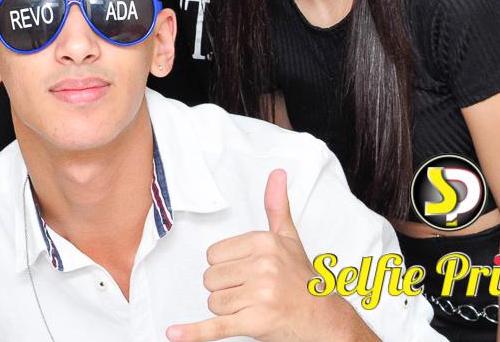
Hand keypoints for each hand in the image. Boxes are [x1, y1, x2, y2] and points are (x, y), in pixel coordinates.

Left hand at [167, 170, 355, 341]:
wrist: (327, 320)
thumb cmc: (303, 281)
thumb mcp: (289, 239)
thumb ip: (277, 206)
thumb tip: (277, 173)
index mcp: (264, 243)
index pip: (212, 255)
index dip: (226, 268)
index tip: (249, 273)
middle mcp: (263, 266)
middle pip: (210, 279)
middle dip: (226, 290)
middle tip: (253, 293)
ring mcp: (260, 295)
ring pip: (213, 302)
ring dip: (228, 310)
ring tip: (254, 307)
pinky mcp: (255, 322)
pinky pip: (216, 326)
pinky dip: (194, 333)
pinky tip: (173, 333)